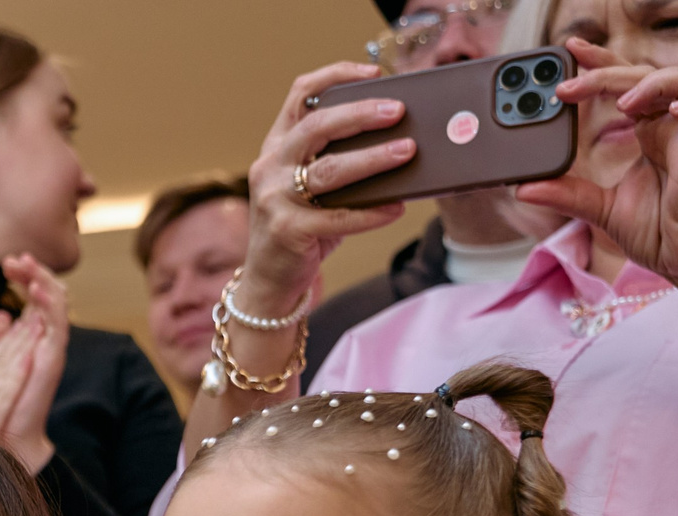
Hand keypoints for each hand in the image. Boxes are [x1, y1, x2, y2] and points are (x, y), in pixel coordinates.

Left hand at [0, 256, 67, 473]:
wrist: (1, 440)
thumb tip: (1, 315)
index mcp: (32, 340)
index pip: (35, 299)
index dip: (25, 278)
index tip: (8, 263)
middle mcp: (45, 342)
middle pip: (49, 297)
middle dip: (34, 273)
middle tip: (13, 260)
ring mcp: (50, 350)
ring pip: (56, 305)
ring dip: (42, 281)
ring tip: (26, 265)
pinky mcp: (52, 360)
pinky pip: (57, 326)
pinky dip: (49, 304)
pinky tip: (35, 288)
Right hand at [239, 63, 415, 312]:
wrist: (269, 281)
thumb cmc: (302, 227)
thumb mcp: (313, 187)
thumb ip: (339, 160)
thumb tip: (400, 141)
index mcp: (276, 147)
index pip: (299, 96)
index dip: (334, 76)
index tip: (373, 73)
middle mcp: (269, 167)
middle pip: (315, 126)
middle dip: (360, 114)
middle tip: (398, 111)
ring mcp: (275, 199)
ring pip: (328, 170)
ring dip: (372, 158)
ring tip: (408, 151)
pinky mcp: (287, 231)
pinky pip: (337, 217)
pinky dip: (371, 212)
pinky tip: (397, 208)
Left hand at [517, 41, 677, 288]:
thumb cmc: (657, 231)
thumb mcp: (600, 209)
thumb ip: (566, 194)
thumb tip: (523, 188)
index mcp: (648, 129)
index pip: (626, 81)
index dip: (601, 62)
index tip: (569, 51)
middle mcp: (673, 124)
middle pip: (648, 75)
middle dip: (608, 72)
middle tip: (567, 86)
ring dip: (655, 83)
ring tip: (624, 104)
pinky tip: (674, 114)